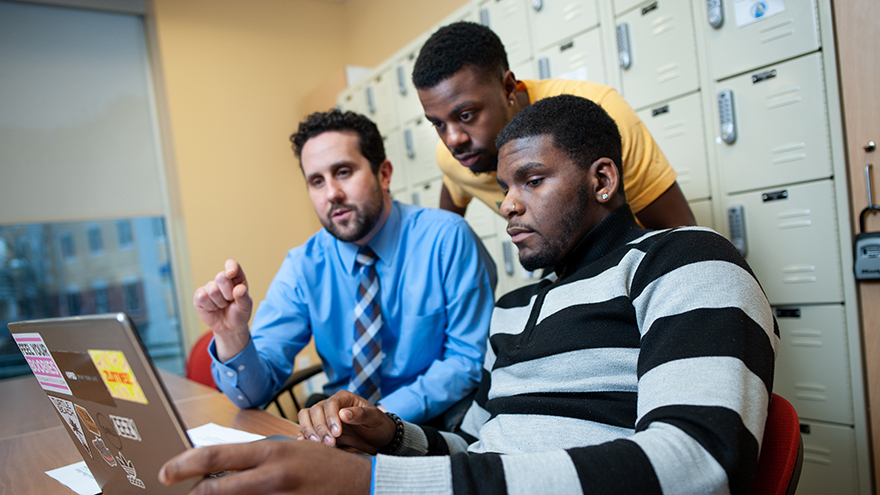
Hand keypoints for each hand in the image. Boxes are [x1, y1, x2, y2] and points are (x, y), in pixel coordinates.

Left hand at [159, 439, 370, 494]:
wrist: (358, 482)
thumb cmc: (320, 461)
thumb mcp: (286, 448)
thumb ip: (253, 458)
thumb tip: (215, 467)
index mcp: (270, 451)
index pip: (215, 456)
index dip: (183, 465)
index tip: (165, 472)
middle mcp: (271, 476)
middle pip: (215, 490)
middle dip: (193, 494)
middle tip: (183, 492)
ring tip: (212, 494)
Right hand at [193, 259, 252, 360]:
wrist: (229, 327)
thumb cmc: (239, 313)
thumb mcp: (245, 307)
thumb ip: (243, 297)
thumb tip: (239, 288)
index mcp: (236, 278)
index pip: (232, 265)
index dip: (230, 267)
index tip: (230, 274)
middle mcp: (222, 280)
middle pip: (221, 277)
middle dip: (227, 292)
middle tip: (230, 300)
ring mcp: (210, 287)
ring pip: (212, 289)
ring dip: (219, 302)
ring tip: (222, 305)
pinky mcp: (199, 296)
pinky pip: (201, 297)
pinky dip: (209, 306)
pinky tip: (213, 308)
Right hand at [297, 391, 395, 453]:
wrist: (377, 438)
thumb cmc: (378, 424)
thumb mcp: (374, 418)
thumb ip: (361, 414)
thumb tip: (343, 413)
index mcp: (344, 398)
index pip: (330, 404)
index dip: (330, 418)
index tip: (337, 433)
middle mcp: (331, 405)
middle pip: (315, 411)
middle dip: (320, 428)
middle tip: (330, 442)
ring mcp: (324, 417)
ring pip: (306, 418)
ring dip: (309, 431)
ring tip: (319, 444)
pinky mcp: (321, 429)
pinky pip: (306, 429)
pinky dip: (304, 435)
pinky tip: (306, 444)